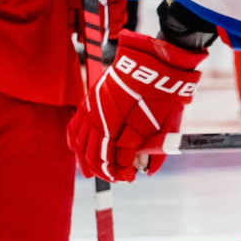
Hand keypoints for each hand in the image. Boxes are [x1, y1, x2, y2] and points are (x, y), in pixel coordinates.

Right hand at [68, 29, 202, 180]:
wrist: (156, 61)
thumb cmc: (164, 93)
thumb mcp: (166, 124)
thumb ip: (155, 150)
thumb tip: (146, 172)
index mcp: (124, 126)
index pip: (117, 160)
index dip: (122, 173)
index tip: (130, 178)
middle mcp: (104, 119)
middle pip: (96, 155)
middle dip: (105, 171)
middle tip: (116, 177)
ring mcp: (93, 109)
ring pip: (81, 144)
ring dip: (87, 161)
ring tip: (93, 172)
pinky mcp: (89, 101)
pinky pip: (74, 126)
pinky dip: (74, 142)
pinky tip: (77, 151)